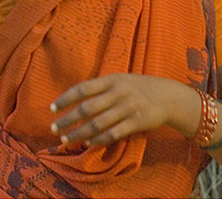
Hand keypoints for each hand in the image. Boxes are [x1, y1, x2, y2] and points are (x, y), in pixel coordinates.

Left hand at [50, 74, 199, 146]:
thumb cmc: (140, 87)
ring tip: (66, 140)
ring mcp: (128, 108)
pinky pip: (113, 133)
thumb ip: (101, 87)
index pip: (82, 89)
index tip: (52, 109)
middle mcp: (118, 92)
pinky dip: (98, 139)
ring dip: (79, 133)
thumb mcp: (121, 79)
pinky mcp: (137, 122)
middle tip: (54, 128)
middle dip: (67, 119)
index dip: (65, 99)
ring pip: (97, 123)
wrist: (169, 96)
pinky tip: (88, 143)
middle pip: (86, 108)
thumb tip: (76, 98)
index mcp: (112, 79)